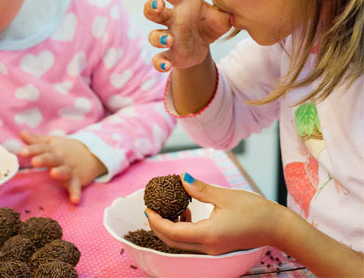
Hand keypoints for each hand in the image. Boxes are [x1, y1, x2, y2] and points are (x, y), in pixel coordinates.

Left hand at [19, 131, 106, 204]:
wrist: (90, 154)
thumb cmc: (65, 149)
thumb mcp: (51, 142)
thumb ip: (36, 140)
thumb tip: (21, 133)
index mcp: (52, 149)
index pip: (41, 148)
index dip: (32, 150)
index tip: (22, 152)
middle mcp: (61, 158)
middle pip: (51, 158)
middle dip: (43, 159)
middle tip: (34, 161)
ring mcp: (69, 168)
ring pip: (64, 170)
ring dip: (60, 172)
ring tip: (53, 173)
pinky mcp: (77, 179)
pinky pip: (76, 187)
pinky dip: (76, 193)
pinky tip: (74, 200)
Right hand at [144, 0, 231, 72]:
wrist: (206, 44)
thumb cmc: (211, 22)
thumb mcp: (222, 15)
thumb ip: (227, 9)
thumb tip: (241, 3)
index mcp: (182, 4)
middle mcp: (171, 19)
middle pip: (152, 10)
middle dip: (152, 7)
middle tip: (158, 5)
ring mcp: (168, 37)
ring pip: (154, 35)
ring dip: (158, 38)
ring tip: (169, 41)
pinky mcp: (170, 55)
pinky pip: (158, 59)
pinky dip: (159, 63)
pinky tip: (166, 65)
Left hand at [146, 173, 281, 254]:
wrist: (278, 228)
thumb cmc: (256, 211)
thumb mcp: (225, 196)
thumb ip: (200, 189)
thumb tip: (182, 178)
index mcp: (208, 235)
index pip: (172, 233)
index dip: (156, 221)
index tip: (149, 207)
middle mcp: (208, 247)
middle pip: (172, 242)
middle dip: (158, 226)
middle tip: (153, 208)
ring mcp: (213, 250)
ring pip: (181, 244)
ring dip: (170, 229)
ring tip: (171, 208)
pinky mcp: (217, 248)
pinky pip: (192, 243)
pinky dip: (183, 230)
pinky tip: (188, 213)